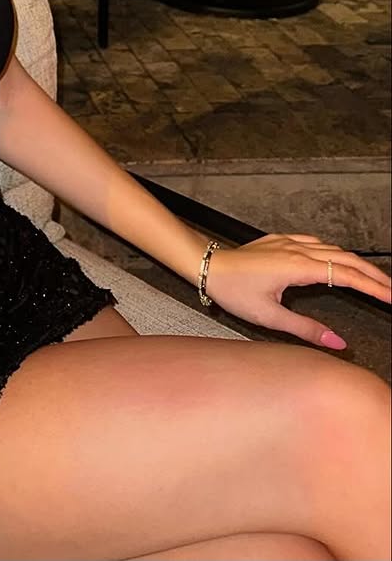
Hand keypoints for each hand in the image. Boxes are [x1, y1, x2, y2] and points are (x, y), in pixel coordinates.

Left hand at [205, 234, 391, 348]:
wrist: (207, 266)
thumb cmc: (232, 289)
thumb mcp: (268, 316)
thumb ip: (305, 329)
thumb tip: (336, 341)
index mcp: (296, 267)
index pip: (345, 275)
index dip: (372, 286)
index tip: (390, 296)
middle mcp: (296, 250)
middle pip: (345, 259)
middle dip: (372, 275)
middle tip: (391, 290)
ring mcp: (288, 242)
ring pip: (332, 248)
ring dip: (355, 263)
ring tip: (372, 278)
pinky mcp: (279, 240)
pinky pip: (314, 242)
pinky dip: (334, 252)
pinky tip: (336, 258)